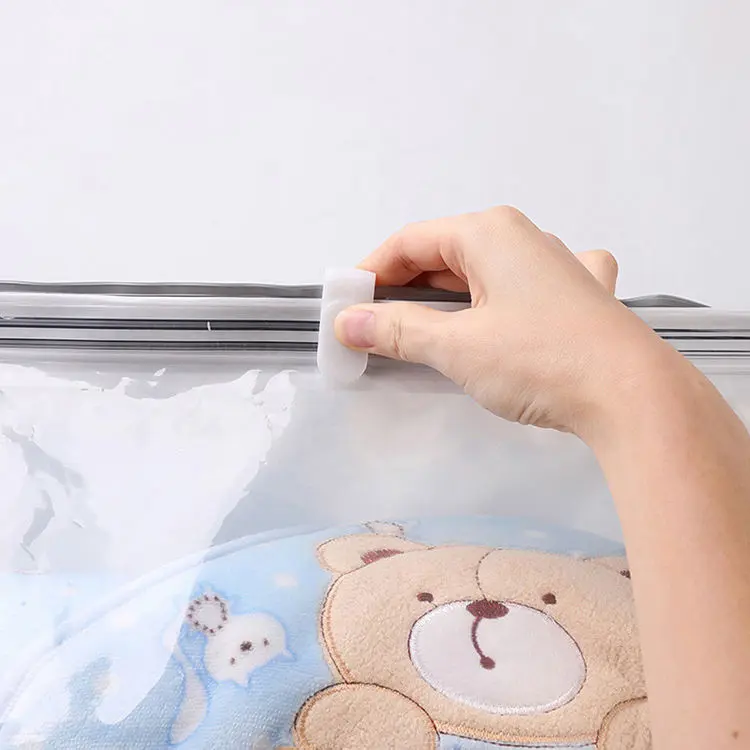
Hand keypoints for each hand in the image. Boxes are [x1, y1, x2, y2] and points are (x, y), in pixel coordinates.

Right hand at [335, 206, 667, 438]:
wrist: (632, 395)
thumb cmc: (543, 360)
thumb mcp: (456, 346)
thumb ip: (398, 330)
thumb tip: (351, 322)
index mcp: (490, 233)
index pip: (410, 242)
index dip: (371, 272)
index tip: (348, 305)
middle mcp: (523, 238)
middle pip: (444, 255)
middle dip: (405, 289)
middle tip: (374, 327)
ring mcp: (557, 265)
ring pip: (482, 273)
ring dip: (446, 300)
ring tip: (419, 334)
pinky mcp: (578, 297)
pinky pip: (522, 288)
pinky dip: (496, 303)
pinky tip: (500, 317)